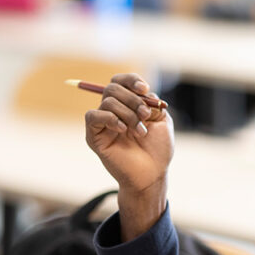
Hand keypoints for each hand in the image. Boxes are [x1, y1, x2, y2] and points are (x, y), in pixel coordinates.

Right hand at [85, 73, 174, 239]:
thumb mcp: (161, 119)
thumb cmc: (158, 149)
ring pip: (108, 102)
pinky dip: (110, 119)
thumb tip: (142, 91)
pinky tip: (123, 130)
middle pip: (113, 88)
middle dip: (133, 99)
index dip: (131, 80)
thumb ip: (151, 102)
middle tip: (145, 115)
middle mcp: (113, 111)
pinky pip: (92, 116)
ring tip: (140, 131)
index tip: (145, 89)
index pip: (121, 81)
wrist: (152, 173)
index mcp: (128, 105)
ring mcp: (103, 123)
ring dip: (128, 114)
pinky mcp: (94, 136)